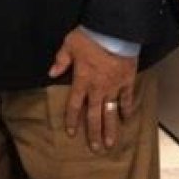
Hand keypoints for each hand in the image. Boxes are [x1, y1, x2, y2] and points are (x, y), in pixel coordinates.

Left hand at [48, 26, 136, 151]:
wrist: (114, 31)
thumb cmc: (90, 36)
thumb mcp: (69, 45)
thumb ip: (61, 60)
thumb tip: (51, 72)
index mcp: (82, 80)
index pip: (75, 105)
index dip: (72, 119)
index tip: (71, 133)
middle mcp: (98, 88)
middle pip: (94, 114)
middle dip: (93, 132)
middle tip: (94, 148)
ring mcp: (114, 86)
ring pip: (111, 112)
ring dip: (110, 128)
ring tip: (110, 143)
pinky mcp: (127, 81)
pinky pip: (127, 98)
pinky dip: (127, 109)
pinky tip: (127, 119)